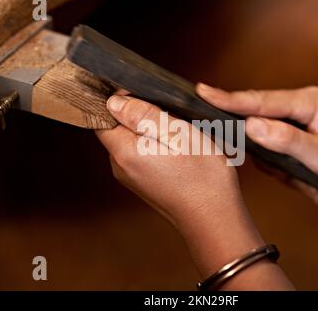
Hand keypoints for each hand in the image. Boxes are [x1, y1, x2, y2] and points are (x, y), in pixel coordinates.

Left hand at [96, 95, 293, 288]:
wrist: (214, 218)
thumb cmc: (203, 177)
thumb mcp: (179, 134)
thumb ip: (144, 116)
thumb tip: (114, 102)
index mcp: (124, 152)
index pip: (103, 116)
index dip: (121, 101)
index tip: (147, 98)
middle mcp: (120, 167)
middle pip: (117, 127)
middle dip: (140, 116)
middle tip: (171, 118)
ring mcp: (130, 177)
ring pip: (131, 139)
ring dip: (151, 131)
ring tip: (178, 136)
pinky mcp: (142, 182)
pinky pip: (141, 154)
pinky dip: (156, 146)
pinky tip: (178, 151)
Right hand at [197, 84, 317, 203]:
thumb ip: (285, 140)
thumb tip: (250, 126)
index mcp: (306, 103)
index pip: (258, 100)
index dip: (227, 99)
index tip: (200, 92)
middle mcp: (300, 106)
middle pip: (260, 125)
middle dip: (271, 158)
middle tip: (290, 173)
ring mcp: (299, 120)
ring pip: (270, 146)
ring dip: (287, 170)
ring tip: (312, 182)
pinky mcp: (299, 134)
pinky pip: (281, 154)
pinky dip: (293, 173)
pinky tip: (313, 181)